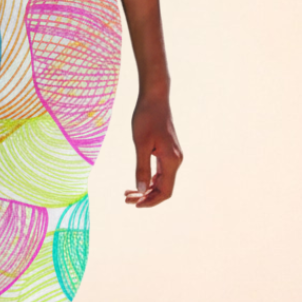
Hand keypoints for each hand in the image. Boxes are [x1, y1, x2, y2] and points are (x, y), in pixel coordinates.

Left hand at [125, 92, 182, 206]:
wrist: (154, 97)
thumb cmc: (146, 118)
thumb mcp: (141, 144)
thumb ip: (142, 168)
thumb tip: (141, 191)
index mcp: (172, 161)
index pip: (165, 191)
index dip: (151, 201)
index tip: (135, 204)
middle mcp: (175, 160)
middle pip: (163, 188)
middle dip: (146, 196)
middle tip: (126, 199)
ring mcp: (172, 156)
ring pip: (162, 181)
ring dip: (147, 189)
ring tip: (128, 193)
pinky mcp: (167, 151)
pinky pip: (160, 171)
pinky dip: (149, 179)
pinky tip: (138, 181)